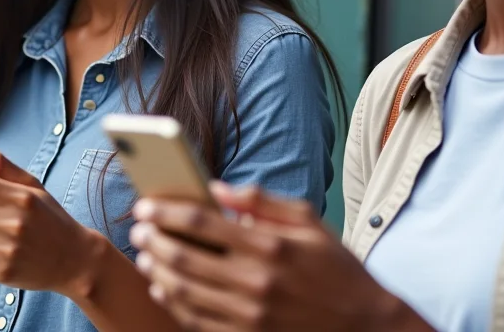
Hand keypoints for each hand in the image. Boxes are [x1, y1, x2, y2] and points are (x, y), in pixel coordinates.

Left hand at [129, 182, 420, 331]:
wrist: (365, 326)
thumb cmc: (336, 269)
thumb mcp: (309, 222)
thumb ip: (262, 201)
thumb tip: (216, 186)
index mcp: (270, 245)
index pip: (201, 223)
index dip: (165, 212)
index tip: (145, 204)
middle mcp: (257, 281)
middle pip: (184, 258)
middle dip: (152, 240)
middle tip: (137, 229)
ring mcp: (251, 316)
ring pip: (184, 292)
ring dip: (157, 271)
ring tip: (145, 255)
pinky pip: (197, 322)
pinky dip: (174, 304)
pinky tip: (163, 288)